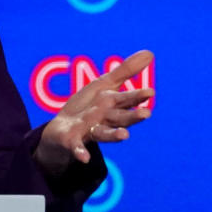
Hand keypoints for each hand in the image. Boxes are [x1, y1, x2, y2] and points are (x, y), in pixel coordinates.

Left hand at [34, 49, 153, 174]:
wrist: (61, 130)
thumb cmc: (87, 107)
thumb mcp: (104, 85)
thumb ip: (125, 71)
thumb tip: (150, 53)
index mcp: (112, 105)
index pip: (126, 100)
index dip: (136, 96)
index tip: (150, 92)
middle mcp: (104, 120)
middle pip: (119, 118)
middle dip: (132, 116)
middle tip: (147, 114)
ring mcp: (89, 131)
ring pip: (104, 133)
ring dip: (114, 135)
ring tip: (124, 135)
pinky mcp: (73, 141)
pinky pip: (78, 148)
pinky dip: (81, 152)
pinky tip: (84, 158)